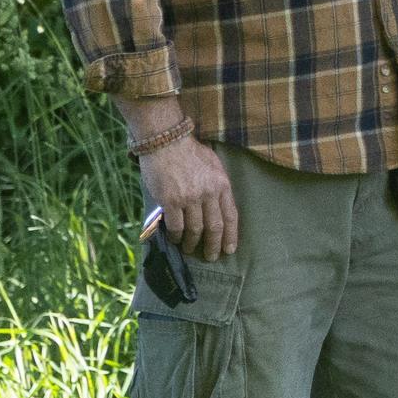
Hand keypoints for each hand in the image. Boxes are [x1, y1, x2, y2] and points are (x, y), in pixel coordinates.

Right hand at [140, 135, 238, 260]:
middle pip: (215, 227)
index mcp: (222, 184)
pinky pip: (176, 226)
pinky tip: (176, 240)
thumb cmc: (189, 151)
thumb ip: (217, 184)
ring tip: (191, 249)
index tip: (230, 249)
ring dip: (193, 243)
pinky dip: (176, 236)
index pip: (231, 216)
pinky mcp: (170, 200)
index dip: (231, 235)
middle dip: (214, 245)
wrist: (166, 141)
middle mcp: (208, 193)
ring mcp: (189, 198)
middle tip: (212, 257)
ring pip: (195, 229)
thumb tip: (217, 205)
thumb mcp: (213, 164)